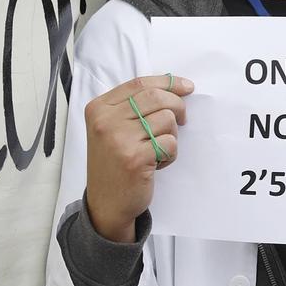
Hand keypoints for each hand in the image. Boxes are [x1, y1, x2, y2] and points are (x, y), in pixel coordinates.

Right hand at [84, 74, 194, 242]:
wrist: (107, 203)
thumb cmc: (115, 163)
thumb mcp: (112, 129)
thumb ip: (133, 107)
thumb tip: (174, 87)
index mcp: (98, 108)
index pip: (139, 83)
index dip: (168, 82)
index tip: (187, 87)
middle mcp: (105, 121)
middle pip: (156, 96)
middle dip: (178, 106)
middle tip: (183, 120)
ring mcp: (119, 139)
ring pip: (167, 119)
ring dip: (171, 135)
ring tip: (158, 150)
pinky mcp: (135, 158)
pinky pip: (170, 143)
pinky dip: (170, 153)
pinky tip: (157, 163)